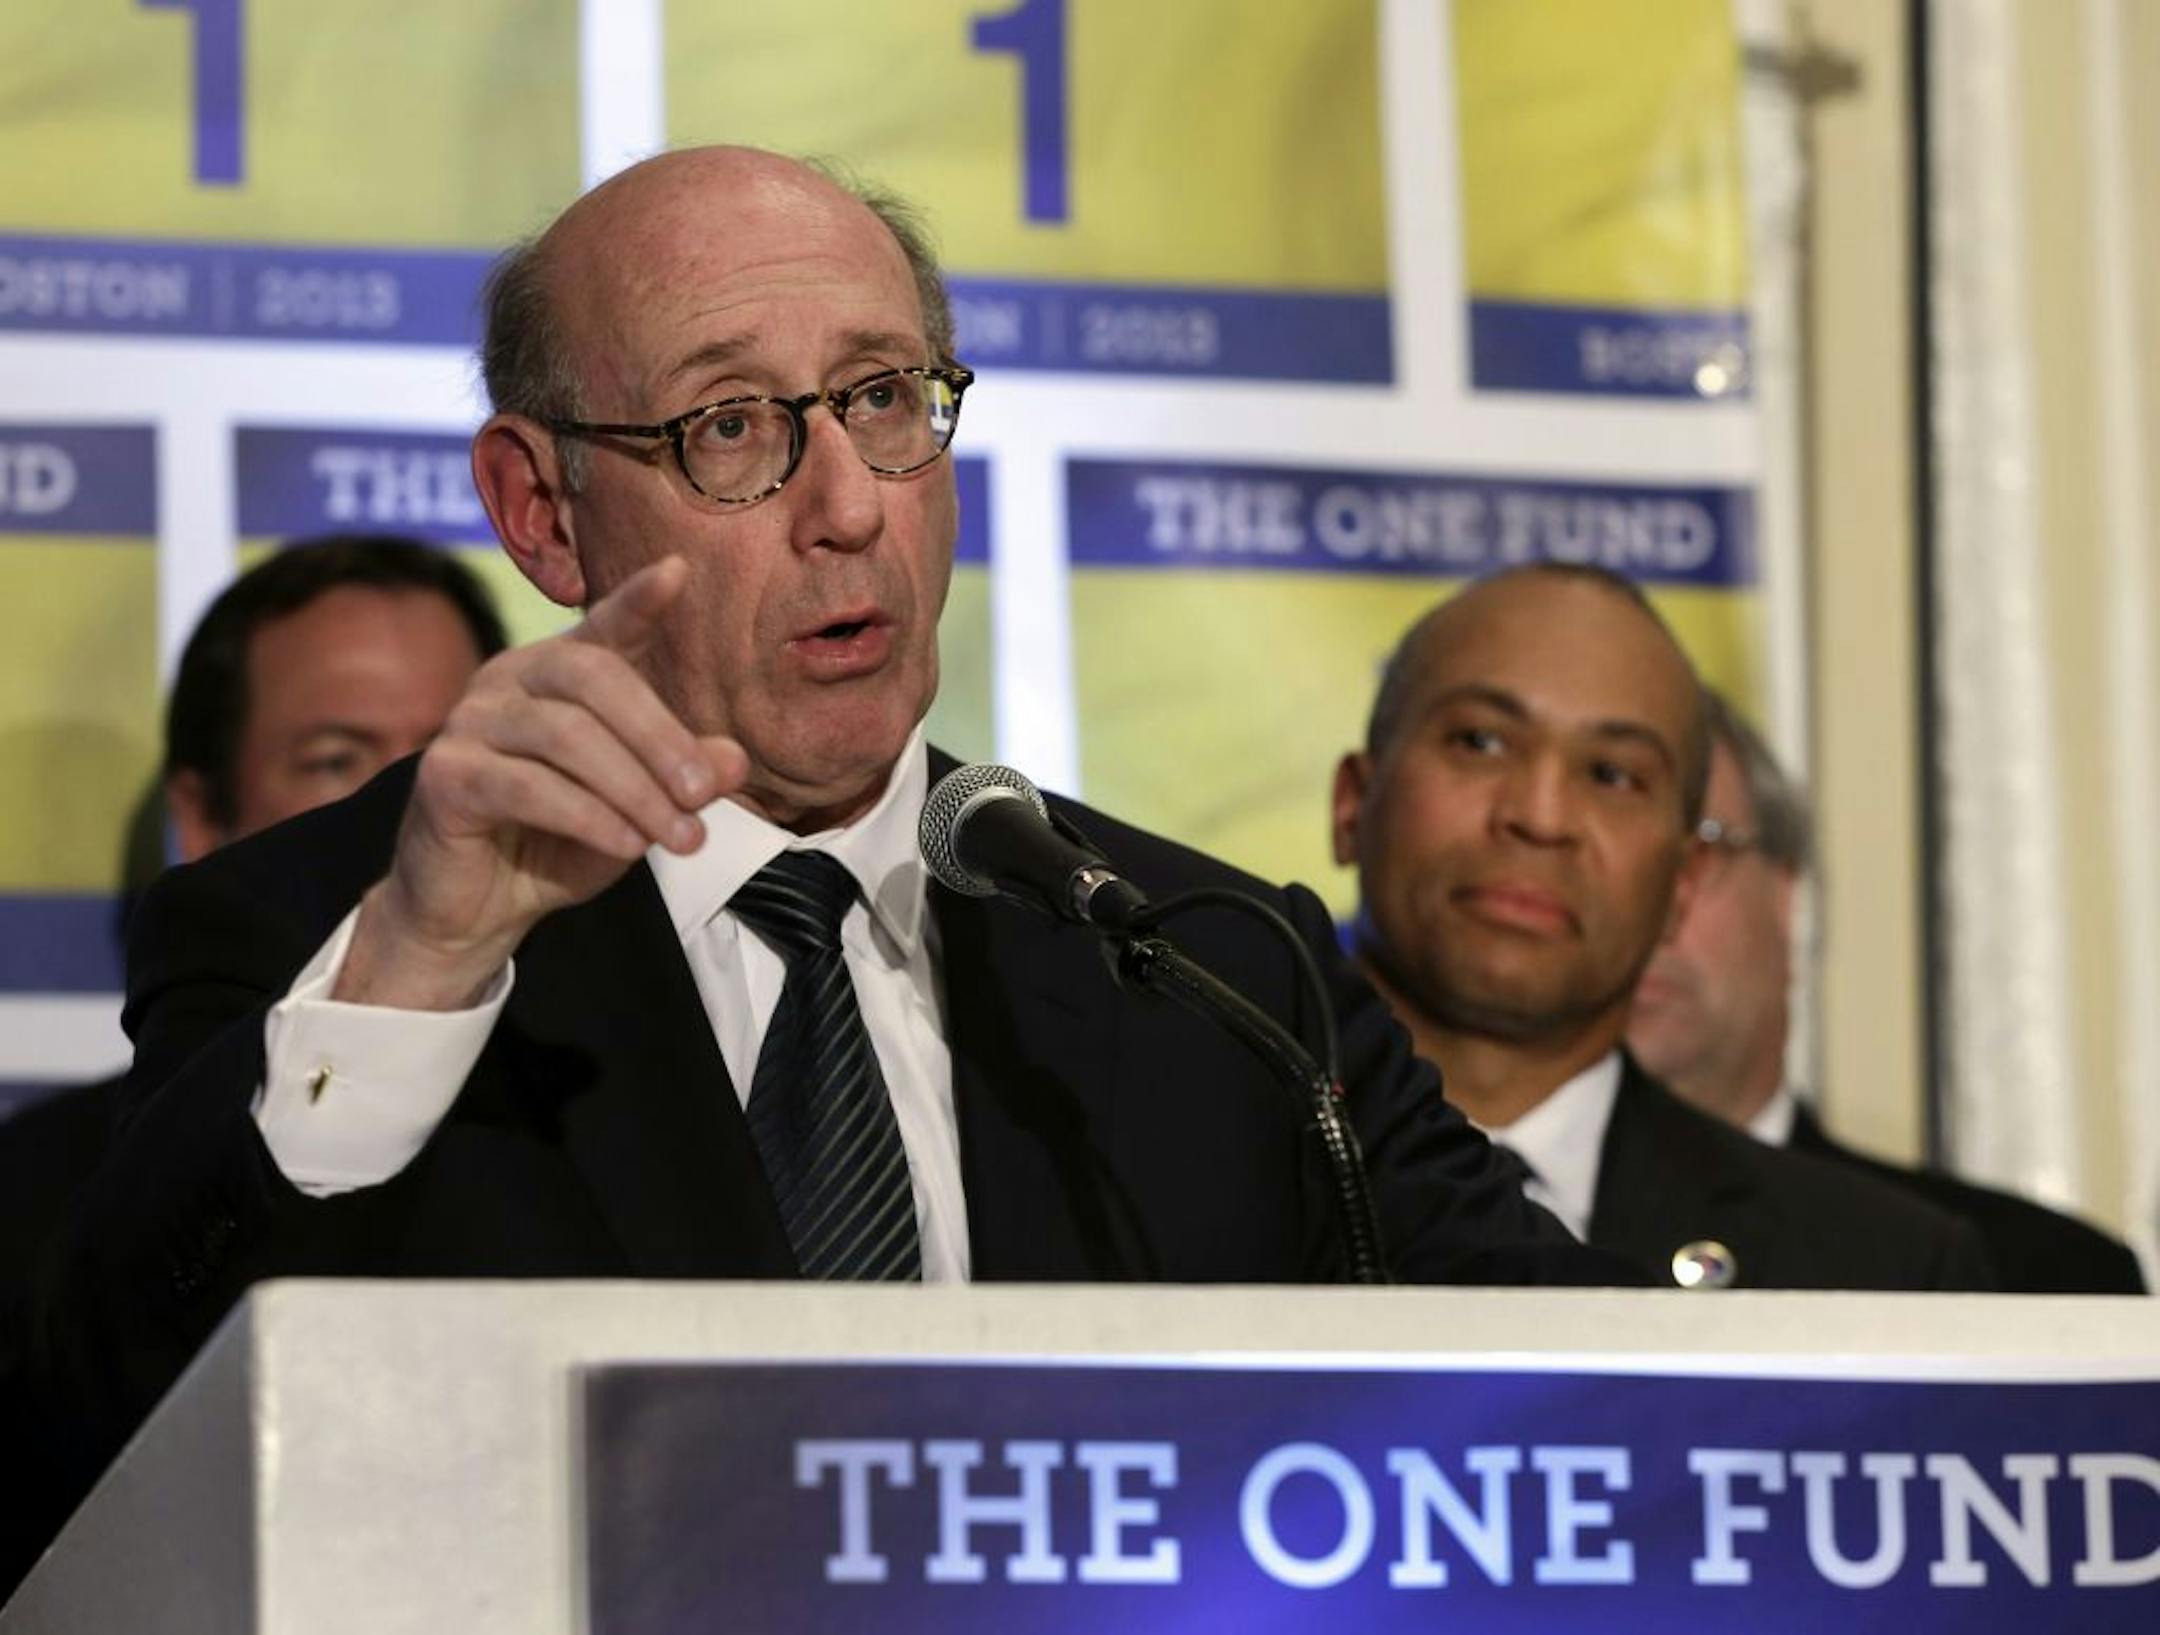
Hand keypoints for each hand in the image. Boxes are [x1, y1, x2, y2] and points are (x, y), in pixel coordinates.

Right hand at [334, 556, 745, 1008]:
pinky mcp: (443, 775)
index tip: (676, 571)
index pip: (602, 625)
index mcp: (559, 674)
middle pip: (593, 677)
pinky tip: (628, 846)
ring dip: (634, 788)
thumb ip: (684, 778)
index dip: (637, 599)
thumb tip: (735, 760)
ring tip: (681, 836)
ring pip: (564, 734)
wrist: (479, 911)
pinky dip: (587, 815)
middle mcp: (509, 679)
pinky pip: (524, 785)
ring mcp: (469, 721)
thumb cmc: (560, 843)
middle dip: (660, 737)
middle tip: (704, 795)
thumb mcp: (638, 810)